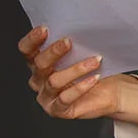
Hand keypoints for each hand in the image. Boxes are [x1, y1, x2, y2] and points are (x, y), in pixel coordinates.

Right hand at [19, 26, 137, 123]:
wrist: (110, 92)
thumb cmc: (93, 70)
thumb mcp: (80, 54)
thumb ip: (71, 44)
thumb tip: (74, 26)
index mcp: (38, 64)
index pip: (26, 51)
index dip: (32, 40)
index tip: (45, 29)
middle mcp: (38, 81)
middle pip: (39, 64)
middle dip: (53, 52)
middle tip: (69, 42)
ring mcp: (47, 97)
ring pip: (54, 81)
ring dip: (76, 69)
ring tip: (95, 60)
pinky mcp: (58, 110)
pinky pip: (66, 99)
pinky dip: (81, 87)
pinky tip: (94, 78)